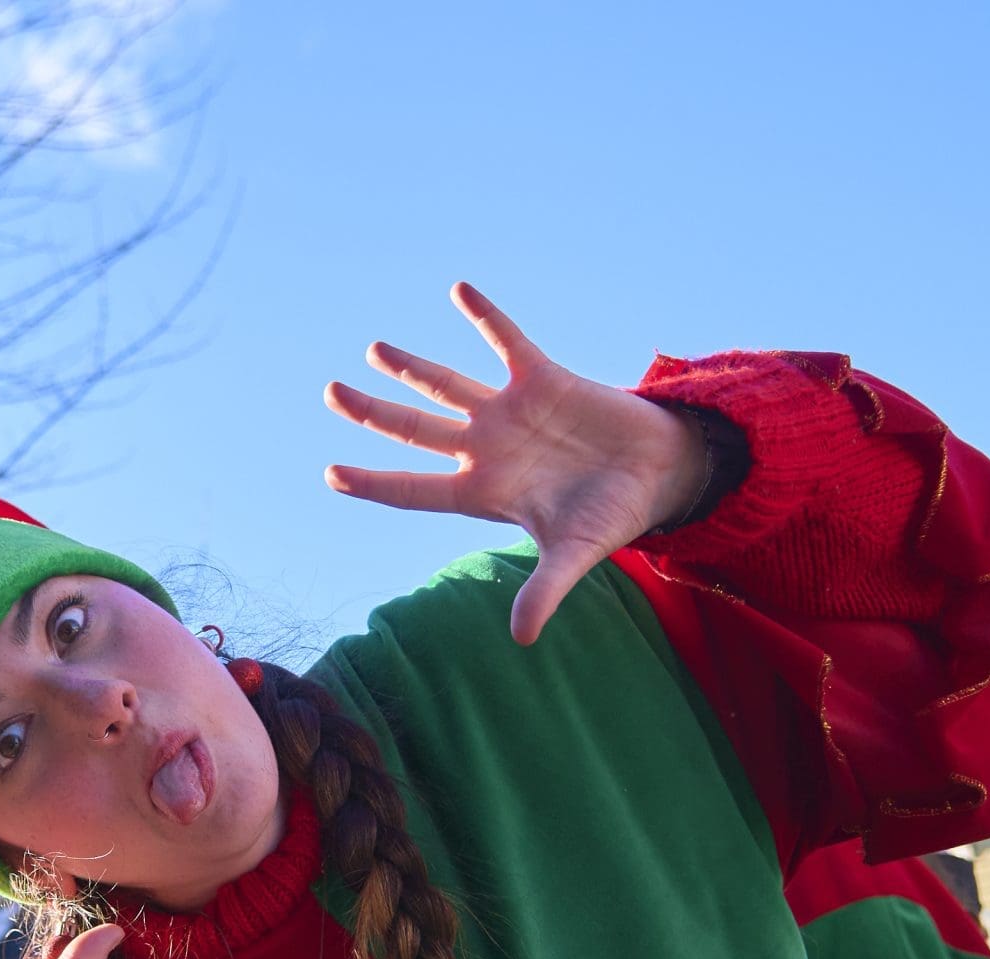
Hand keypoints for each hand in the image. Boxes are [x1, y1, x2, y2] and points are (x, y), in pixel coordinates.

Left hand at [323, 282, 709, 644]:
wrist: (659, 473)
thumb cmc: (612, 514)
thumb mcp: (576, 553)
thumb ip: (545, 590)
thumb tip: (523, 638)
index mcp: (483, 491)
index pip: (413, 489)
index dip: (374, 483)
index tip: (330, 474)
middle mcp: (486, 448)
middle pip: (414, 429)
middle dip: (373, 412)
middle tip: (330, 393)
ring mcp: (510, 412)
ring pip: (447, 384)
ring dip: (410, 367)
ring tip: (373, 349)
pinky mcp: (544, 378)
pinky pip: (507, 341)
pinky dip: (485, 317)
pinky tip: (459, 289)